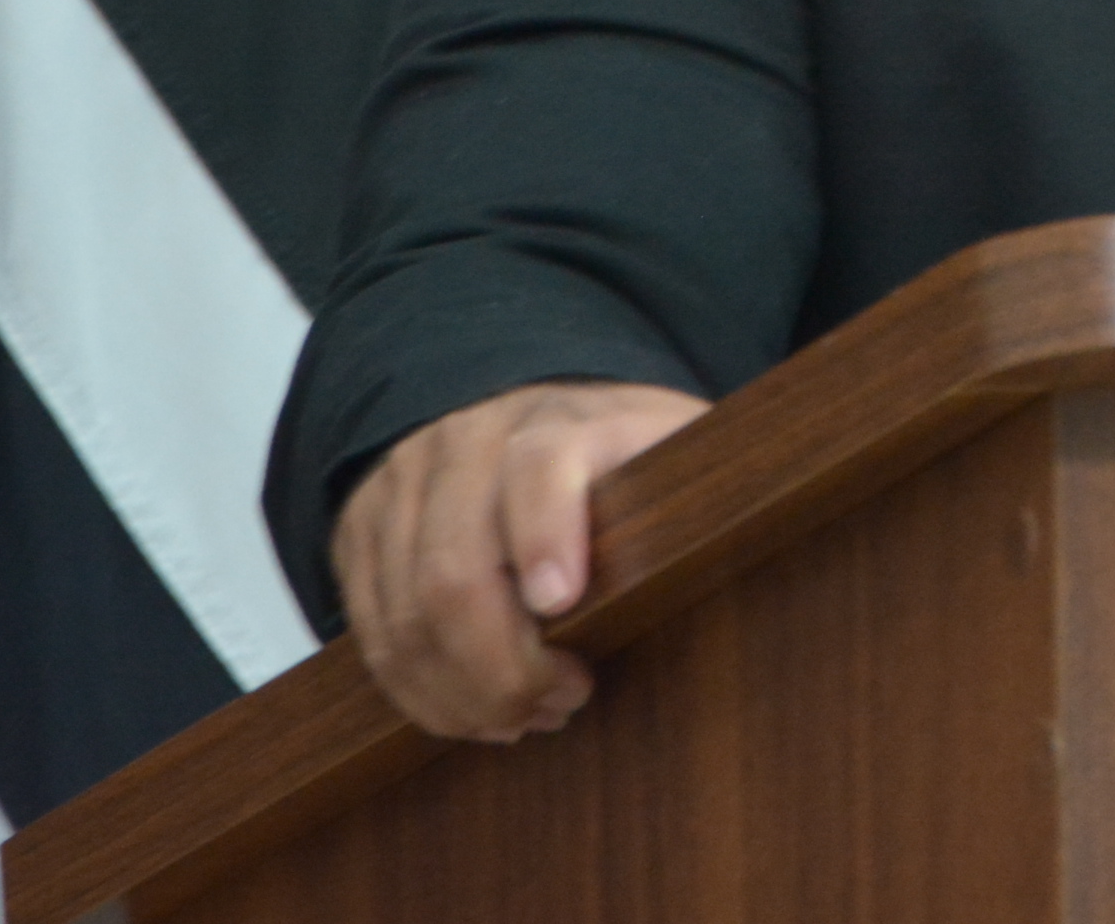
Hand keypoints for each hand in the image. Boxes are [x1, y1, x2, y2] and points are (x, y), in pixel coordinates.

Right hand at [334, 379, 709, 739]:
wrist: (512, 398)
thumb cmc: (610, 446)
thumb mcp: (669, 440)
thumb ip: (703, 480)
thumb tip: (756, 527)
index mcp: (555, 422)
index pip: (541, 466)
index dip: (546, 534)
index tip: (563, 603)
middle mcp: (465, 447)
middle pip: (454, 569)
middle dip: (502, 664)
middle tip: (563, 702)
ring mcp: (402, 490)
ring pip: (404, 616)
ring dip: (461, 693)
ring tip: (523, 716)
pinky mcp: (358, 535)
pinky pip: (370, 635)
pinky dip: (419, 691)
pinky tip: (472, 711)